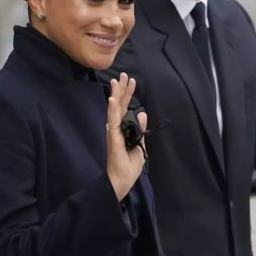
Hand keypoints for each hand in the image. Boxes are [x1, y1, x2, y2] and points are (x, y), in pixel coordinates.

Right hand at [106, 73, 146, 200]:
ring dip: (116, 95)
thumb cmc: (129, 166)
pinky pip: (112, 122)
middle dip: (122, 90)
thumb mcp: (140, 146)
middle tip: (124, 75)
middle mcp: (116, 128)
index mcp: (123, 130)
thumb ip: (140, 130)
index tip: (132, 82)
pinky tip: (112, 100)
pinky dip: (112, 111)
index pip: (125, 109)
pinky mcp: (113, 139)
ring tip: (117, 81)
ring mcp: (114, 132)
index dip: (128, 95)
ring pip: (115, 110)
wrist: (122, 181)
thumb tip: (143, 113)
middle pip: (119, 105)